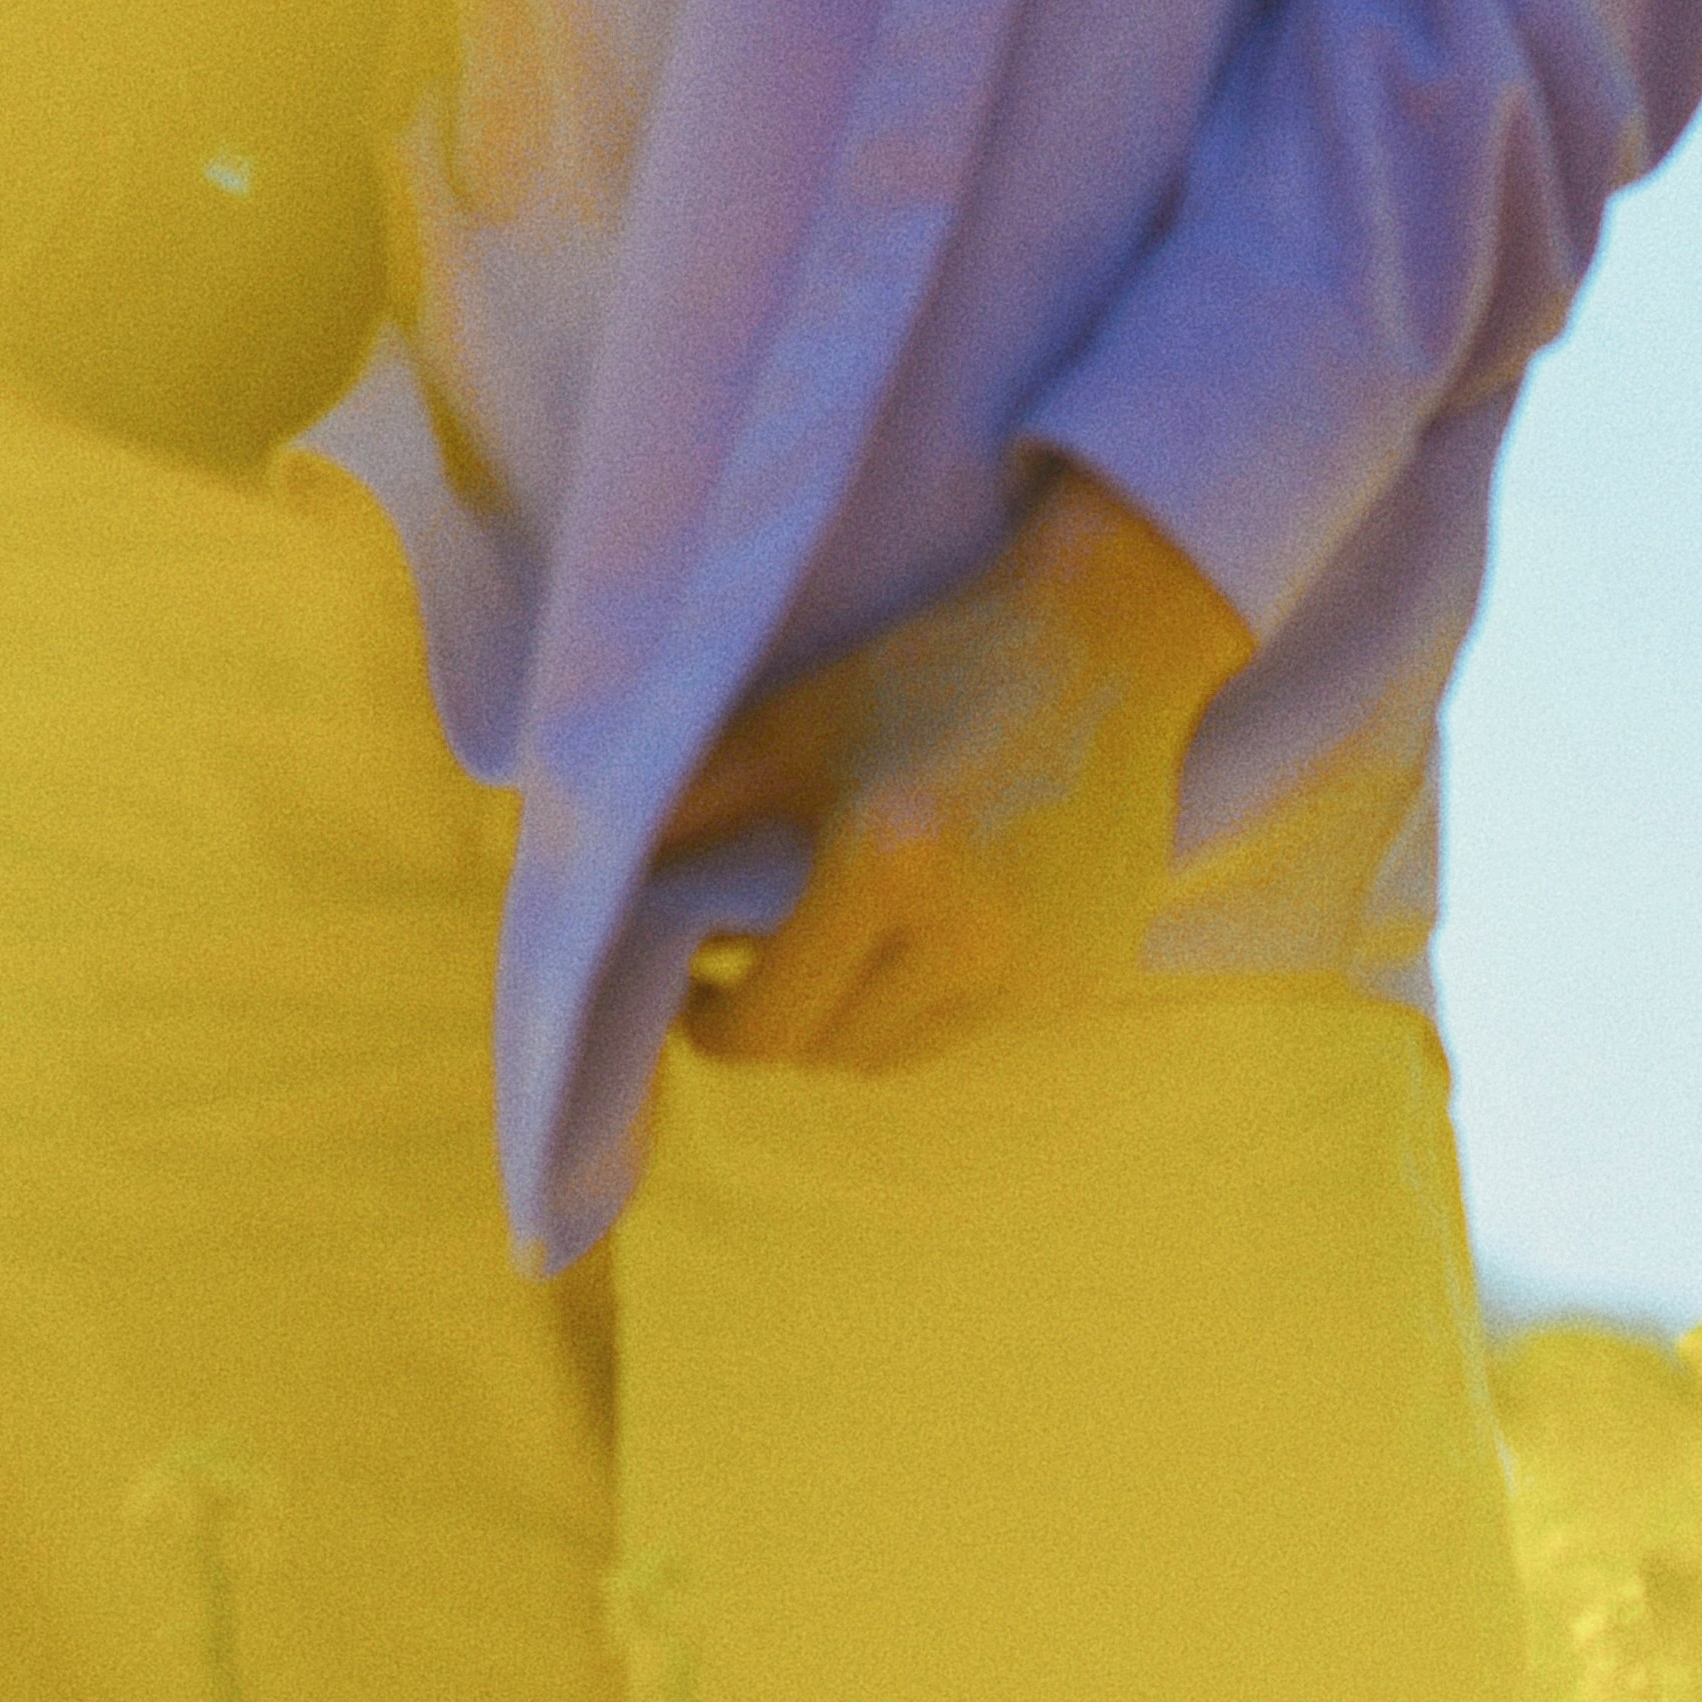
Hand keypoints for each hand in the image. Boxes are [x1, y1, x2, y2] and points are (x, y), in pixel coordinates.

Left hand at [651, 472, 1255, 1070]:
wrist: (1106, 647)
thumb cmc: (932, 671)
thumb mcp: (794, 723)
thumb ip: (689, 805)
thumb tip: (595, 883)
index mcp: (886, 862)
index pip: (767, 1022)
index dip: (710, 1024)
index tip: (691, 989)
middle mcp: (971, 930)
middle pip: (830, 1052)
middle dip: (775, 1021)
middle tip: (745, 972)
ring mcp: (1039, 963)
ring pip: (901, 1053)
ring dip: (849, 1022)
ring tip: (828, 957)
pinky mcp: (1087, 971)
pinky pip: (974, 1028)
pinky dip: (926, 1001)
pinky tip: (916, 935)